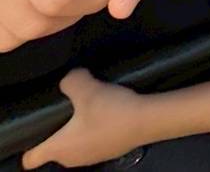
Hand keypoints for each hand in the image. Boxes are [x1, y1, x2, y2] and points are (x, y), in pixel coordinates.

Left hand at [22, 69, 145, 168]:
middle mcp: (72, 159)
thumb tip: (70, 79)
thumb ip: (70, 81)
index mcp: (59, 148)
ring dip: (79, 130)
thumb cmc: (111, 110)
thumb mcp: (86, 87)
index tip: (38, 126)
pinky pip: (94, 142)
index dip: (29, 143)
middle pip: (54, 149)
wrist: (149, 120)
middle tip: (67, 109)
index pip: (30, 158)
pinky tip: (109, 113)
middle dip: (57, 131)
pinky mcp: (110, 152)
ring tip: (90, 108)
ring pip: (75, 145)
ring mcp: (92, 158)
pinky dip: (97, 131)